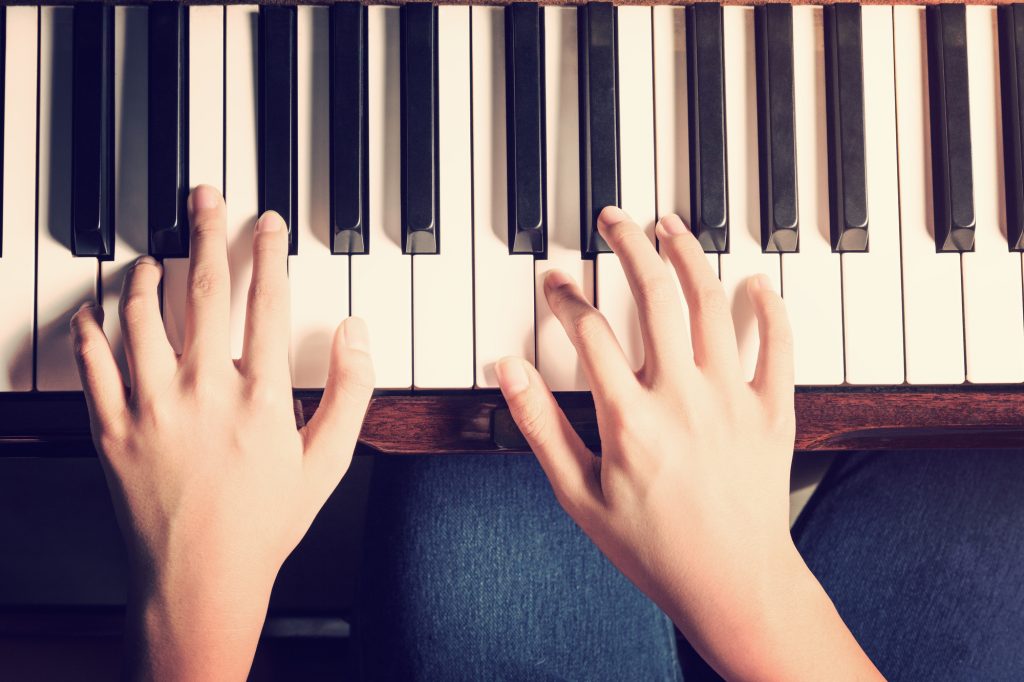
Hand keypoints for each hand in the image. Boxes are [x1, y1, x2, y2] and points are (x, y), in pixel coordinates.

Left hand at [71, 186, 373, 680]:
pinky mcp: (112, 430)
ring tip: (151, 256)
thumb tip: (357, 332)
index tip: (267, 223)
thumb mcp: (329, 462)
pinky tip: (94, 312)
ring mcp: (153, 408)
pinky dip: (90, 332)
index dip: (269, 253)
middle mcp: (204, 391)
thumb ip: (352, 391)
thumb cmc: (265, 524)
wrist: (199, 581)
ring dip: (145, 277)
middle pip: (203, 292)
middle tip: (203, 197)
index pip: (266, 302)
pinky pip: (94, 366)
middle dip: (205, 235)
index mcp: (260, 397)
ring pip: (141, 319)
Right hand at [496, 207, 879, 679]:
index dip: (564, 297)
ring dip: (689, 255)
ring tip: (669, 226)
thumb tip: (508, 370)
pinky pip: (778, 343)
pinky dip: (769, 306)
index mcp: (631, 418)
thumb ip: (540, 426)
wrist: (733, 583)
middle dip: (629, 245)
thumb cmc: (653, 547)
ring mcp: (733, 399)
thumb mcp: (578, 496)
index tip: (553, 282)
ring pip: (711, 303)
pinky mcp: (773, 410)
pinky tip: (755, 281)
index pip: (588, 330)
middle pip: (654, 294)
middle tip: (615, 220)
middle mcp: (683, 396)